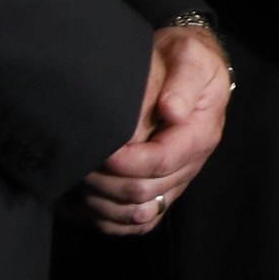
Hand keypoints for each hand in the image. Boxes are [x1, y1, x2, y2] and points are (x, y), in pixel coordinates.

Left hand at [76, 22, 232, 235]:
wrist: (188, 67)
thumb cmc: (186, 59)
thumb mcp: (189, 57)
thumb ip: (183, 82)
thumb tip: (172, 110)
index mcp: (199, 134)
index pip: (160, 162)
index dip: (125, 162)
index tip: (100, 150)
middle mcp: (190, 163)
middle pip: (146, 193)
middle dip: (106, 183)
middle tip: (79, 163)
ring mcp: (176, 180)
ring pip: (140, 214)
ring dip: (104, 205)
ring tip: (80, 180)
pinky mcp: (162, 188)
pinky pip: (139, 222)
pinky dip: (110, 220)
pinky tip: (86, 204)